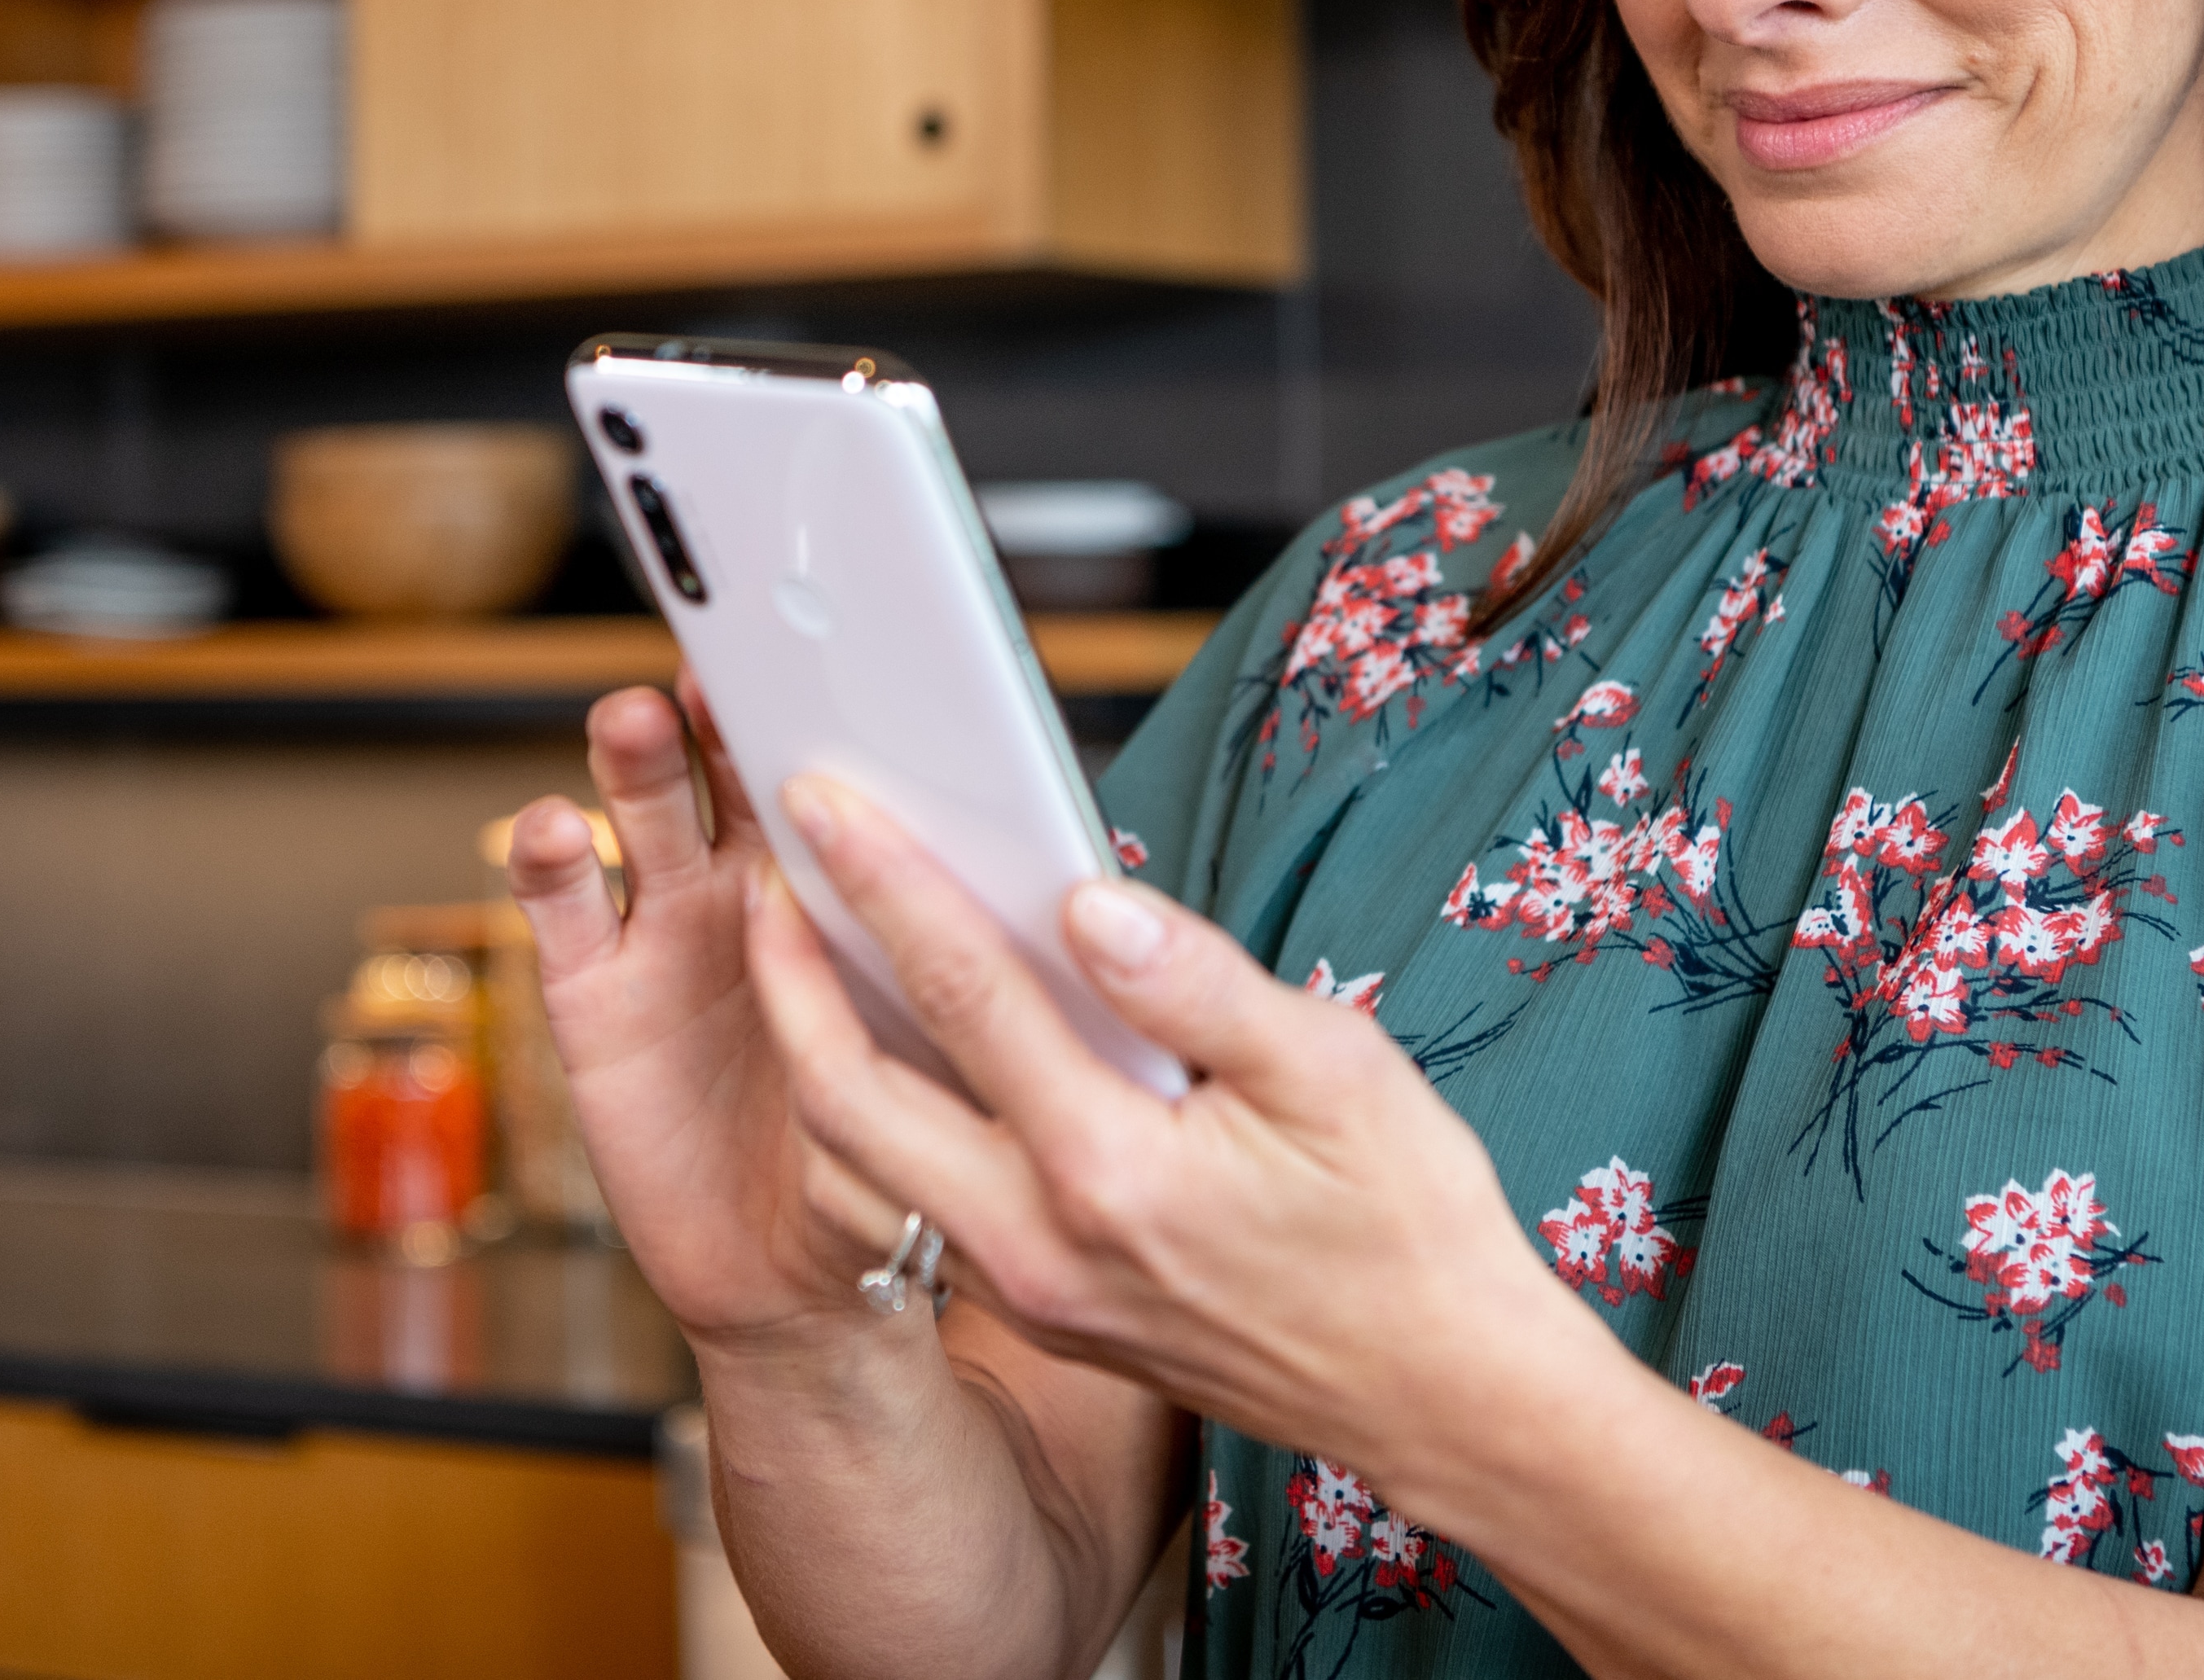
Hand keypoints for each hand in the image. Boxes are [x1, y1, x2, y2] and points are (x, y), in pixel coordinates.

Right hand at [504, 685, 923, 1362]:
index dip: (827, 724)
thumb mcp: (945, 1074)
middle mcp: (748, 893)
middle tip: (722, 671)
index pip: (832, 784)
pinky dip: (550, 861)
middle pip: (728, 773)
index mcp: (842, 893)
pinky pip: (565, 912)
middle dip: (723, 713)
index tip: (830, 664)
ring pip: (644, 816)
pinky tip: (556, 828)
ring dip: (637, 761)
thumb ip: (956, 1000)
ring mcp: (665, 933)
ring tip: (640, 721)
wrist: (800, 1276)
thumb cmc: (891, 1157)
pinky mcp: (593, 993)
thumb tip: (1034, 931)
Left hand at [746, 772, 1613, 1504]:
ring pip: (865, 1164)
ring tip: (799, 944)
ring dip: (814, 1049)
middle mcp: (1043, 1245)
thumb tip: (1086, 903)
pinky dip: (877, 1113)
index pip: (965, 997)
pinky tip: (892, 1041)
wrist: (1441, 1400)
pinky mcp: (1045, 1313)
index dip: (886, 885)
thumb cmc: (1410, 1228)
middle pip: (850, 1100)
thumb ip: (1199, 985)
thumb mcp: (1339, 1074)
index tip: (824, 803)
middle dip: (786, 977)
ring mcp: (1033, 1292)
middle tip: (762, 871)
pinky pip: (916, 1202)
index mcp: (1113, 1173)